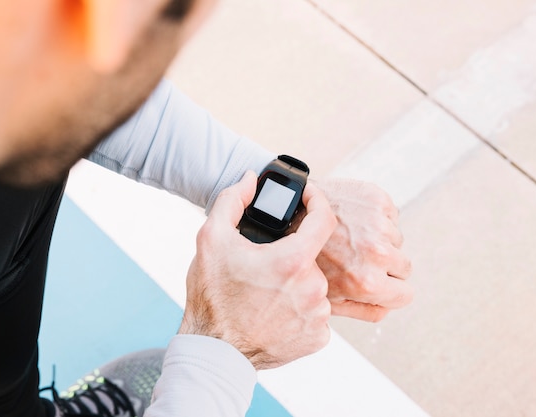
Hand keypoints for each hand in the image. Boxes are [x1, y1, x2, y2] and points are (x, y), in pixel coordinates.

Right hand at [179, 171, 336, 369]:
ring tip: (266, 291)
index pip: (324, 219)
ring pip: (314, 285)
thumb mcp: (211, 240)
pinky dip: (299, 308)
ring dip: (295, 282)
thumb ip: (232, 200)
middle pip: (311, 256)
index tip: (309, 197)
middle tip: (265, 263)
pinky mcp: (318, 338)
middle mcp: (313, 289)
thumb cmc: (212, 297)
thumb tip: (250, 179)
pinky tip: (275, 311)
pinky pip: (315, 312)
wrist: (214, 352)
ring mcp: (318, 316)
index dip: (318, 201)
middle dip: (291, 254)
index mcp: (292, 261)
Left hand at [313, 179, 412, 321]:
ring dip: (380, 239)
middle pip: (404, 267)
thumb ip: (362, 309)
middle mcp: (376, 253)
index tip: (380, 283)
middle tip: (358, 257)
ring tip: (348, 237)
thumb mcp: (327, 298)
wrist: (285, 213)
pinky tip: (350, 220)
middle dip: (387, 265)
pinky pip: (391, 216)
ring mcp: (378, 224)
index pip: (405, 294)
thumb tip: (386, 308)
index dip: (392, 290)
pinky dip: (376, 218)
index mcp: (366, 281)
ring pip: (397, 240)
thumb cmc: (302, 258)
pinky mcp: (377, 199)